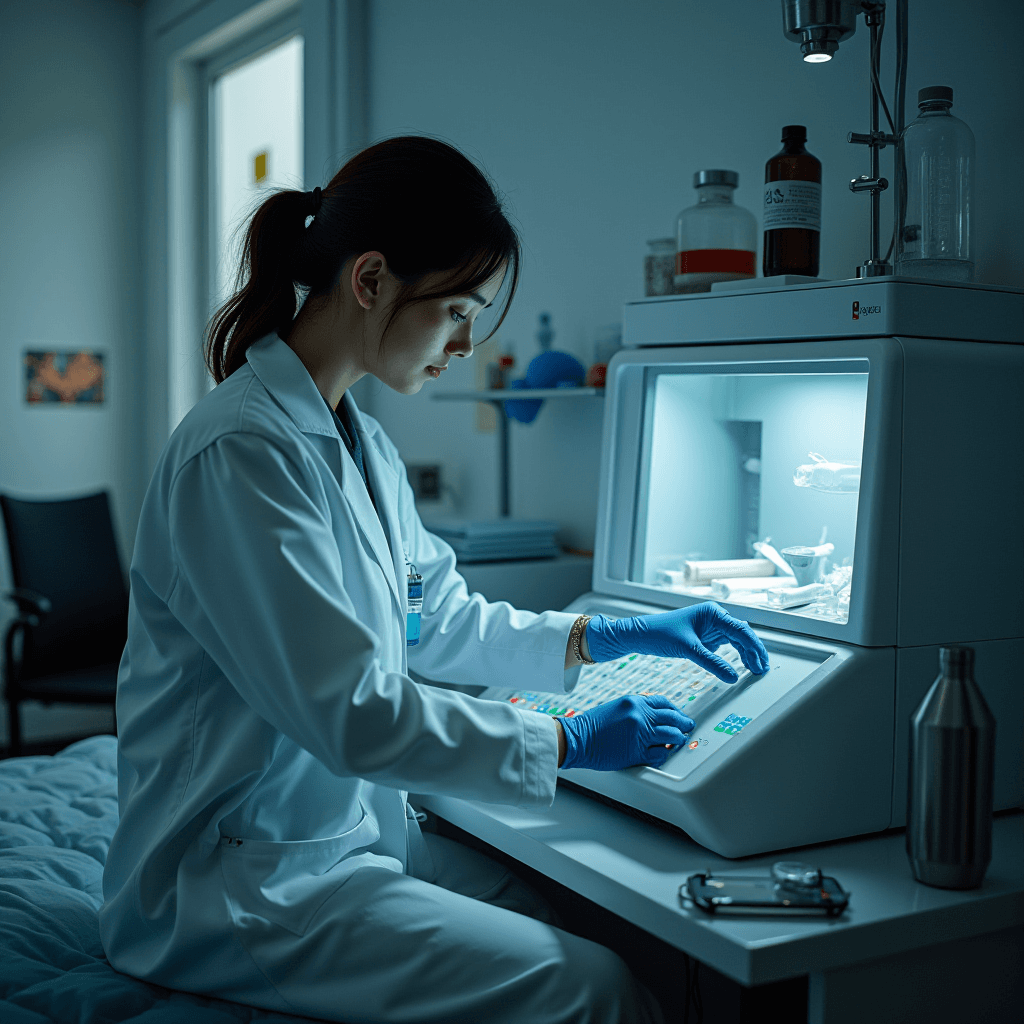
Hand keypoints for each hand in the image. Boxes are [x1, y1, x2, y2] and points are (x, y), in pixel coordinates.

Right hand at [559, 694, 693, 771]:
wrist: (576, 739)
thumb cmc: (592, 725)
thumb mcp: (616, 707)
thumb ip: (636, 709)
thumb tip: (655, 717)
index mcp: (634, 701)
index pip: (664, 702)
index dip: (676, 710)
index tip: (679, 715)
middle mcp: (640, 715)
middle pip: (673, 718)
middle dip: (684, 723)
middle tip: (688, 727)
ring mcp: (640, 734)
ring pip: (672, 735)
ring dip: (677, 740)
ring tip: (678, 742)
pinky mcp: (637, 752)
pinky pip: (660, 754)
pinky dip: (663, 755)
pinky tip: (661, 754)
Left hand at [585, 602, 768, 682]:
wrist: (639, 635)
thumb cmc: (659, 634)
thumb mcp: (688, 650)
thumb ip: (712, 663)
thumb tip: (733, 676)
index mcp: (713, 613)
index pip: (741, 631)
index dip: (754, 648)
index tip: (761, 663)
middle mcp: (714, 617)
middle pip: (742, 635)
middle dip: (754, 652)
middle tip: (762, 669)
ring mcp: (711, 627)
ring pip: (736, 640)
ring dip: (746, 654)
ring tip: (755, 670)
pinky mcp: (705, 636)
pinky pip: (726, 645)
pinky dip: (734, 655)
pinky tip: (741, 666)